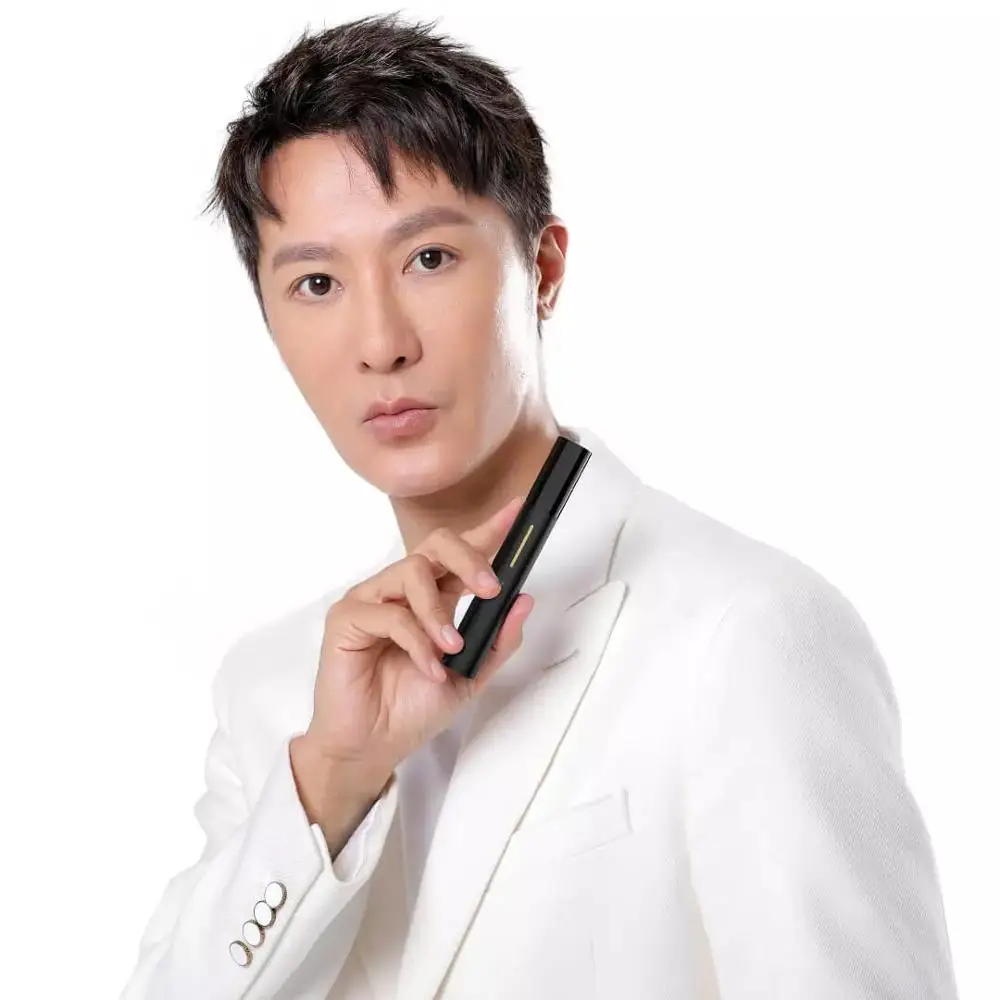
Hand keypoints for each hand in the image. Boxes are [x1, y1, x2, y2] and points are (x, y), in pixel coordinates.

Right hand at [300, 495, 534, 786]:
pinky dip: (416, 641)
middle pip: (436, 545)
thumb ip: (498, 641)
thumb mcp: (470, 677)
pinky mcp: (346, 617)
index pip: (460, 553)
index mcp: (433, 597)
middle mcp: (403, 590)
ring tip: (451, 648)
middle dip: (469, 559)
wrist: (373, 747)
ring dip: (438, 611)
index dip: (489, 530)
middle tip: (491, 588)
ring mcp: (373, 599)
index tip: (518, 512)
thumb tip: (525, 600)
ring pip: (411, 572)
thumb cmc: (412, 709)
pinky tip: (427, 667)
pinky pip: (388, 613)